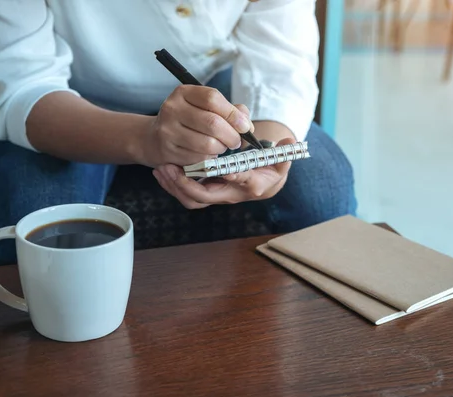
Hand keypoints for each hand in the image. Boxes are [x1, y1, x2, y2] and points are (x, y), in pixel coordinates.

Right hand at [138, 85, 252, 166]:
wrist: (154, 138)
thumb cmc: (188, 122)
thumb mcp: (205, 109)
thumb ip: (229, 111)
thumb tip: (246, 124)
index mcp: (183, 93)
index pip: (213, 98)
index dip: (233, 114)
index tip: (244, 126)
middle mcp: (172, 108)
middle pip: (213, 123)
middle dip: (232, 136)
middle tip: (236, 142)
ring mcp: (167, 130)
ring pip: (208, 144)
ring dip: (221, 149)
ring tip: (221, 147)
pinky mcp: (167, 150)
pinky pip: (199, 158)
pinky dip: (209, 159)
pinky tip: (207, 155)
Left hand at [152, 137, 295, 208]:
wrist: (265, 183)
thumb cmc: (271, 170)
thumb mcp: (281, 161)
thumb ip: (284, 152)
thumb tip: (290, 142)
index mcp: (251, 185)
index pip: (238, 179)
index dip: (228, 173)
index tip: (215, 165)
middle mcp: (232, 194)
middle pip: (206, 196)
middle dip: (186, 184)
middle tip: (171, 168)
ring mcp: (218, 195)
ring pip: (193, 199)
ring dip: (175, 187)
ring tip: (162, 169)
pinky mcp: (208, 193)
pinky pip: (187, 196)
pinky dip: (173, 186)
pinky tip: (162, 172)